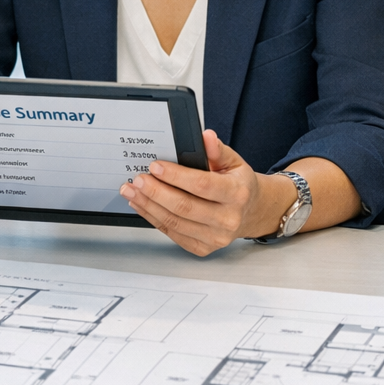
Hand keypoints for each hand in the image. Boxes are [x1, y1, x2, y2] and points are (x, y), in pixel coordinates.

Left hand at [117, 130, 296, 255]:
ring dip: (149, 206)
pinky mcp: (202, 248)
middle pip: (184, 206)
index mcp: (236, 194)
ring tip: (132, 191)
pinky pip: (172, 234)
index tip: (155, 166)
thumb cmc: (238, 184)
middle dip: (156, 192)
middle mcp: (227, 219)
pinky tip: (142, 205)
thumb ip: (217, 150)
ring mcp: (215, 237)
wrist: (250, 212)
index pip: (202, 185)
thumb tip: (205, 136)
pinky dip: (153, 218)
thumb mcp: (234, 162)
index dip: (176, 176)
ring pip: (174, 222)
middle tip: (138, 179)